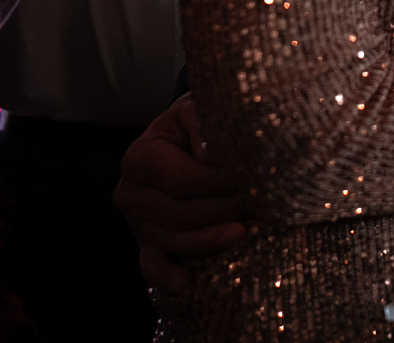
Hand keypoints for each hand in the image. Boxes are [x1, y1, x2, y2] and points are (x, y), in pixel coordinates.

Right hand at [112, 97, 246, 292]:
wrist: (184, 138)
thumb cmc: (197, 126)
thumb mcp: (199, 111)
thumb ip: (205, 127)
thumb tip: (211, 154)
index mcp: (140, 158)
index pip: (183, 180)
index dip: (220, 186)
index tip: (255, 183)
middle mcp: (131, 193)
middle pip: (181, 214)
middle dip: (225, 211)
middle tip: (262, 205)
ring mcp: (138, 223)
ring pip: (175, 241)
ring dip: (213, 241)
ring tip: (247, 231)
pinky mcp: (149, 243)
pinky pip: (153, 266)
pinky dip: (168, 277)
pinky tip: (188, 282)